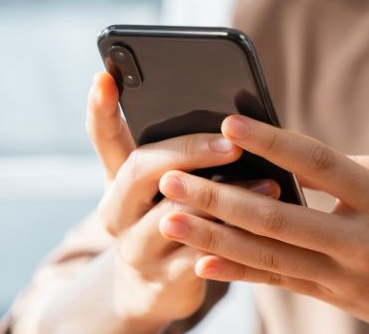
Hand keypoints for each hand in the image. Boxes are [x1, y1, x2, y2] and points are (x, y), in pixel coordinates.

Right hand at [86, 74, 278, 330]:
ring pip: (175, 216)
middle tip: (230, 142)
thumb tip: (231, 116)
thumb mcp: (158, 188)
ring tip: (267, 184)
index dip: (101, 108)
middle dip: (188, 151)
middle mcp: (117, 212)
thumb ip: (178, 155)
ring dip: (225, 197)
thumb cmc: (163, 221)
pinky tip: (263, 229)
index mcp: (117, 180)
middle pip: (140, 170)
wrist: (146, 291)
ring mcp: (136, 248)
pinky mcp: (164, 281)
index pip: (103, 137)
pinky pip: (201, 257)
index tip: (104, 76)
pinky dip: (234, 240)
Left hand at [156, 114, 368, 332]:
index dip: (273, 143)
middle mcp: (360, 242)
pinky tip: (200, 262)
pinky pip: (277, 282)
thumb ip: (351, 166)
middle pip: (277, 218)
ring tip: (169, 218)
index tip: (229, 123)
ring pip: (267, 256)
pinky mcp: (333, 297)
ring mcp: (343, 276)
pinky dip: (237, 273)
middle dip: (218, 198)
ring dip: (213, 237)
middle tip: (170, 178)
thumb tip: (290, 156)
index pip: (320, 165)